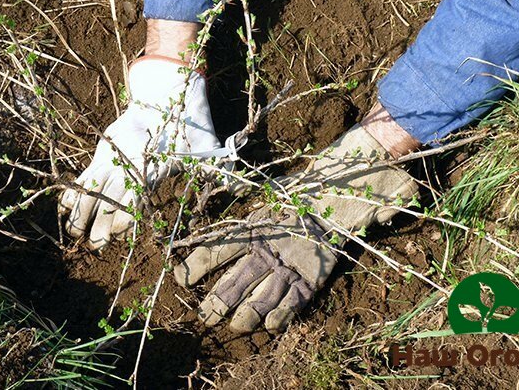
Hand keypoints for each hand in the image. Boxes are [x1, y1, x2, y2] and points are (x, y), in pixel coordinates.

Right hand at [59, 56, 219, 249]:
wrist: (165, 95)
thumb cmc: (189, 128)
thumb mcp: (207, 148)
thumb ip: (221, 169)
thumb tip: (242, 187)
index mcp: (154, 167)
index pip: (136, 196)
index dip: (125, 217)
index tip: (119, 234)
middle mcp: (131, 163)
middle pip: (111, 197)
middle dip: (101, 224)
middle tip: (95, 245)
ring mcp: (114, 157)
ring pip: (93, 187)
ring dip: (82, 212)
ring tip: (75, 234)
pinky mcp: (103, 151)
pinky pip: (85, 174)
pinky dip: (73, 192)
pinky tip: (64, 210)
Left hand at [173, 124, 417, 332]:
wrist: (338, 199)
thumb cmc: (295, 197)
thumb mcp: (262, 197)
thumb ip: (237, 207)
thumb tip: (211, 191)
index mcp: (249, 230)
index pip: (212, 252)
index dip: (192, 268)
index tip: (180, 280)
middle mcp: (264, 253)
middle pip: (230, 287)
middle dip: (212, 306)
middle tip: (203, 317)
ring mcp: (287, 270)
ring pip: (256, 305)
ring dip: (240, 320)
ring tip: (232, 326)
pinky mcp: (309, 283)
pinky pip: (287, 310)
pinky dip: (274, 321)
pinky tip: (266, 326)